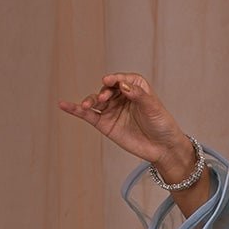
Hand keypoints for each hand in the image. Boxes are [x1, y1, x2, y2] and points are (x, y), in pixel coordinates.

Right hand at [58, 72, 187, 169]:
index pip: (121, 79)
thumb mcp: (153, 107)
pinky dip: (75, 110)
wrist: (163, 148)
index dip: (115, 79)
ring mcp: (111, 110)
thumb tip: (122, 85)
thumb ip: (138, 95)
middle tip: (104, 98)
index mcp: (135, 87)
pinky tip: (64, 105)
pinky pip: (88, 115)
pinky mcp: (105, 123)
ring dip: (89, 100)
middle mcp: (121, 96)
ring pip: (96, 100)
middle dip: (104, 92)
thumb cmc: (162, 125)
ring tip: (86, 105)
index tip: (109, 81)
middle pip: (106, 89)